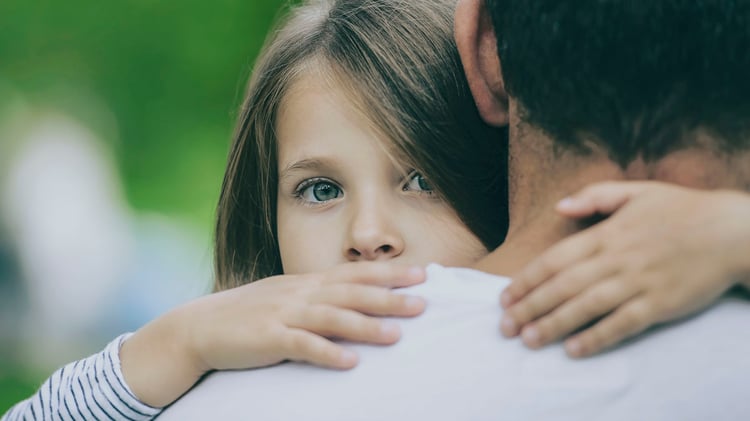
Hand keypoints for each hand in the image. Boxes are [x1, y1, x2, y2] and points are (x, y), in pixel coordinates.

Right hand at [121, 262, 425, 406]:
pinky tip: (350, 362)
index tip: (422, 274)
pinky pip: (302, 346)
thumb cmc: (249, 314)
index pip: (355, 273)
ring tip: (397, 336)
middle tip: (422, 303)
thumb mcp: (286, 297)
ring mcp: (284, 315)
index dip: (389, 273)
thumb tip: (353, 301)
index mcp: (306, 282)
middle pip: (351, 293)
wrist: (199, 326)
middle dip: (388, 298)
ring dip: (365, 326)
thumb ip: (318, 297)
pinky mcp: (268, 339)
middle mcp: (300, 293)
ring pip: (332, 318)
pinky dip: (327, 353)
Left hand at [499, 181, 749, 357]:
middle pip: (563, 286)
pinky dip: (597, 337)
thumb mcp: (636, 191)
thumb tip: (558, 206)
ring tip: (529, 340)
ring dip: (554, 325)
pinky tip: (574, 349)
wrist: (732, 231)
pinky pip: (622, 324)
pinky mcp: (659, 305)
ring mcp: (638, 282)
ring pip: (586, 307)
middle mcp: (617, 259)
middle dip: (530, 307)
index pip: (555, 259)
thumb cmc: (682, 210)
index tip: (505, 297)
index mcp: (607, 233)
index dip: (527, 280)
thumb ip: (595, 196)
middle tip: (505, 327)